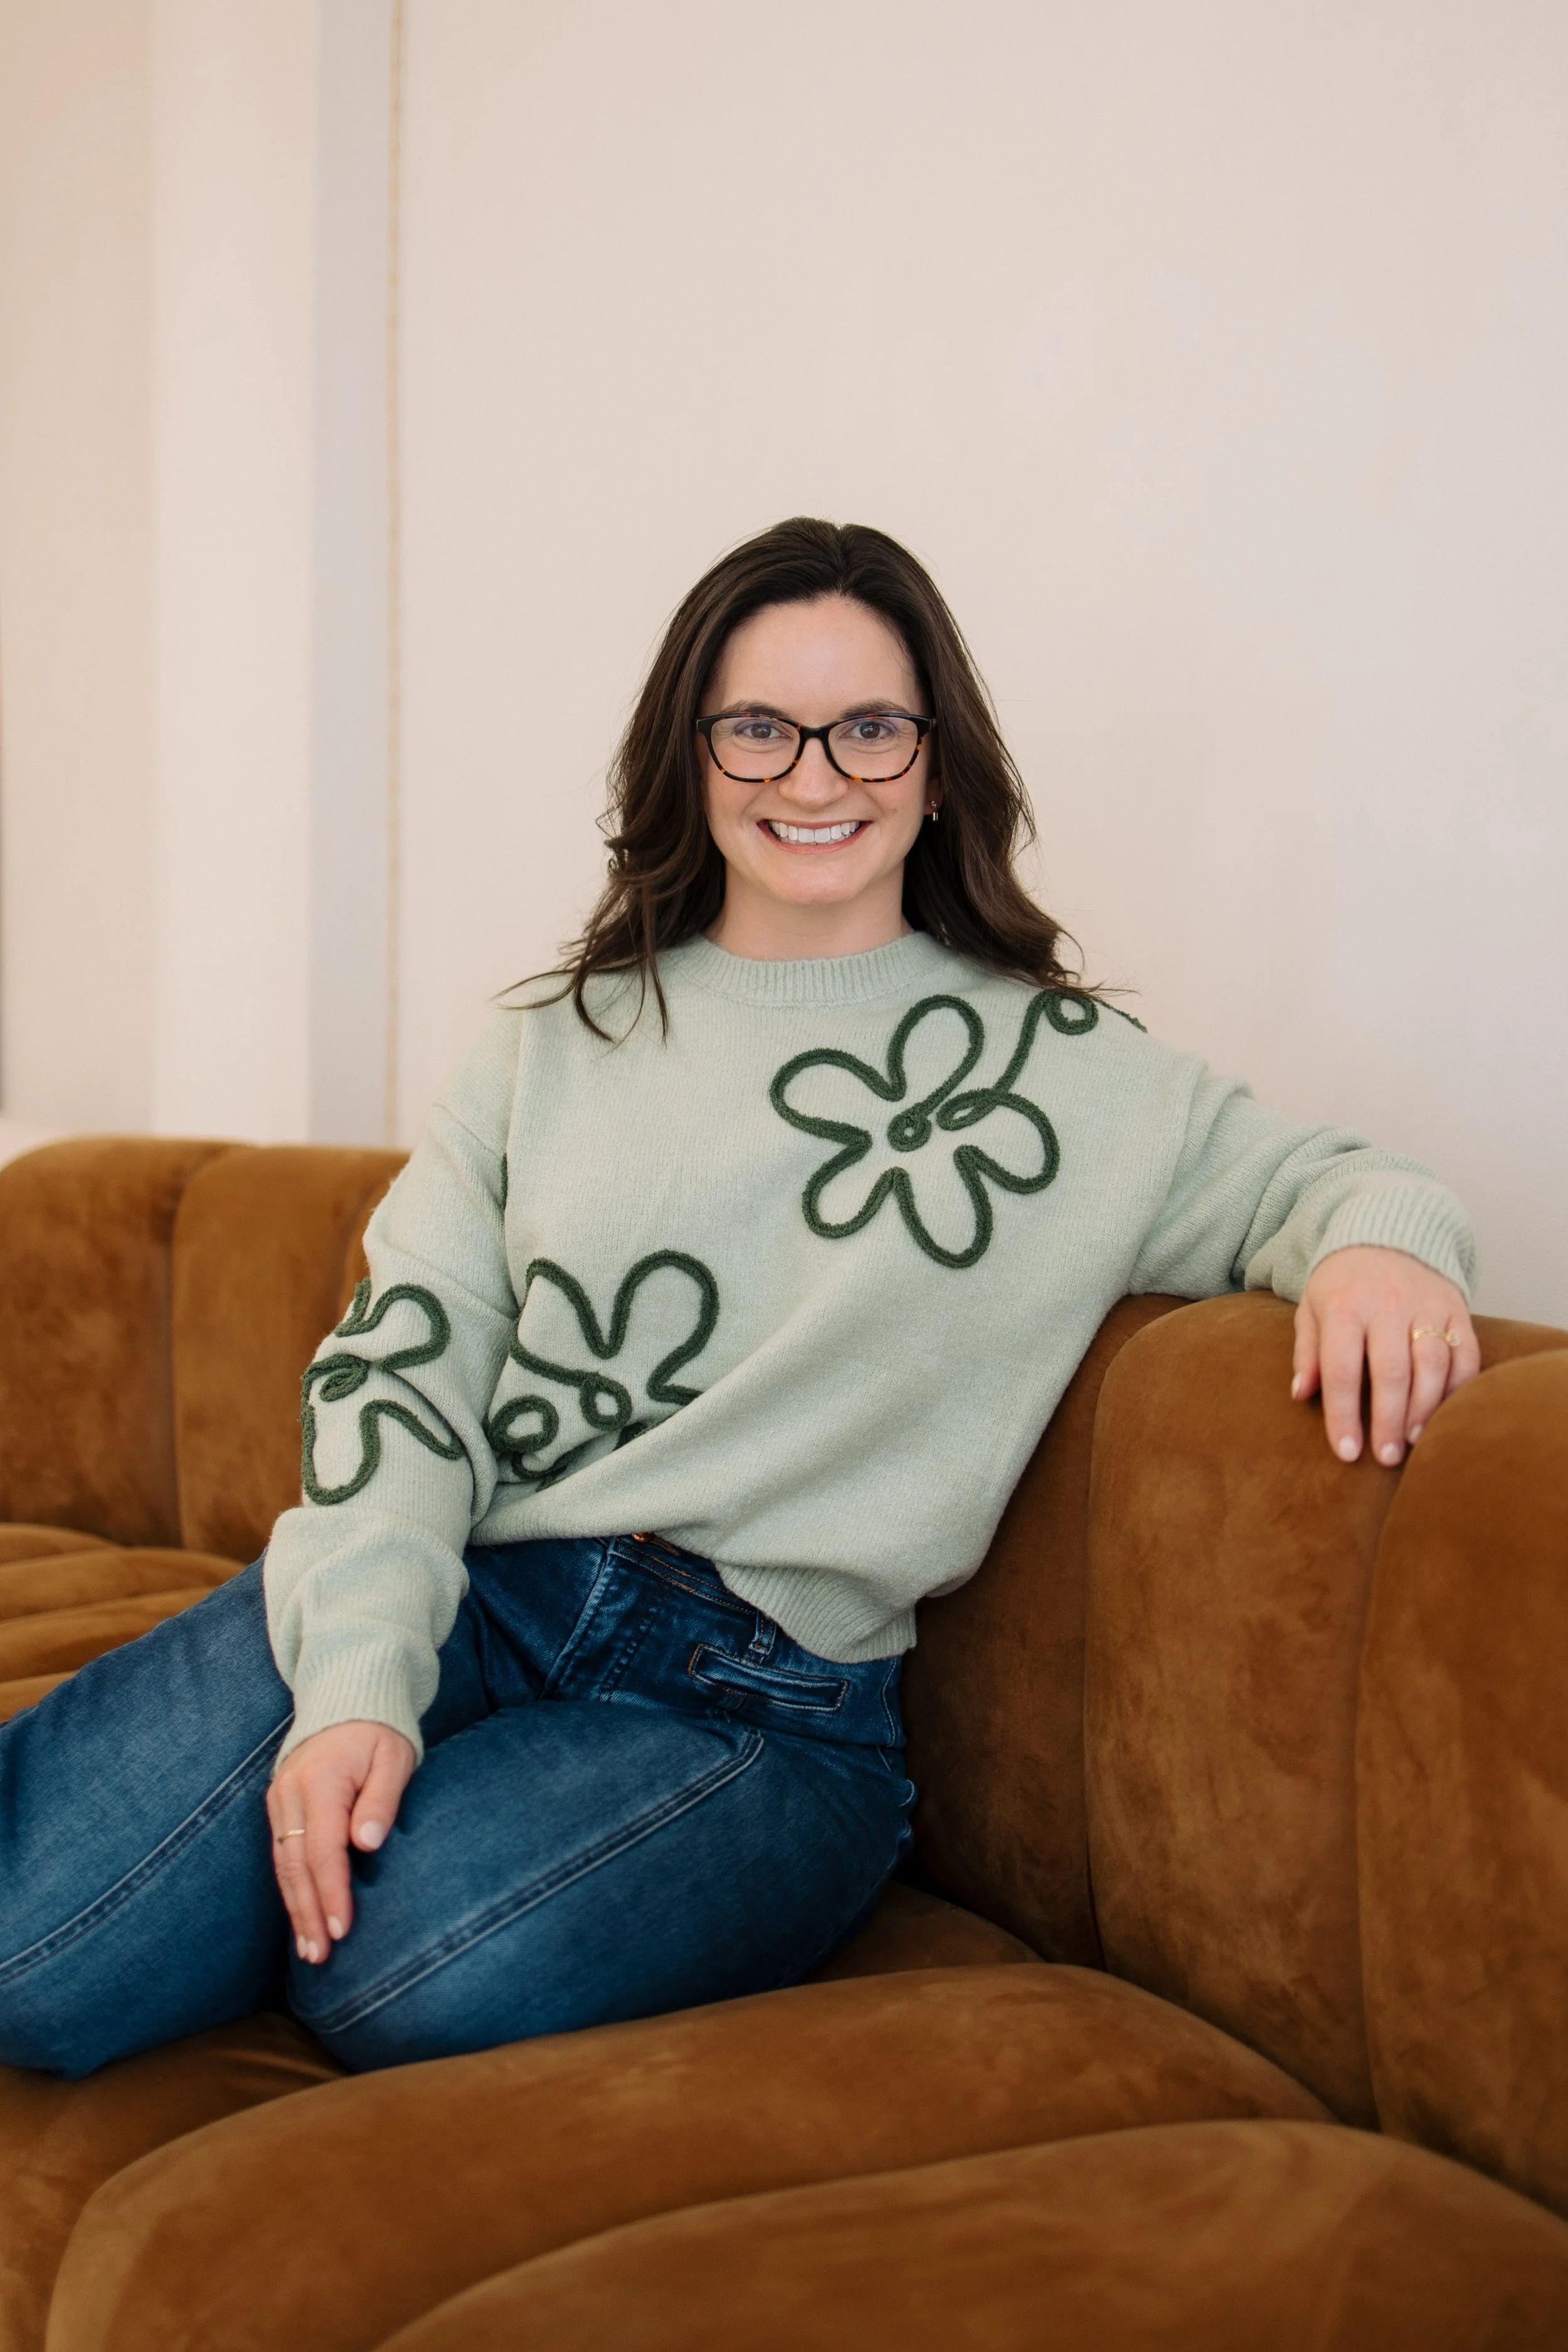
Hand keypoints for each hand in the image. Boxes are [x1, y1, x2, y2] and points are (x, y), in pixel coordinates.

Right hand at [266, 1719, 414, 1964]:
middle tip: (320, 1956)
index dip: (331, 1892)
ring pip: (283, 1864)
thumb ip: (381, 1800)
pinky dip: (291, 1887)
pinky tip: (302, 1915)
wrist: (347, 1700)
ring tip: (309, 1949)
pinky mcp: (279, 1805)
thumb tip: (367, 1843)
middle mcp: (291, 1792)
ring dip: (295, 1908)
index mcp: (320, 1780)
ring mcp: (279, 1799)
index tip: (342, 1929)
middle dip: (308, 1912)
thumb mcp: (394, 1758)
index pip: (323, 1848)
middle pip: (296, 1864)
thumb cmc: (379, 1732)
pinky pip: (282, 1853)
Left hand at [1293, 1245, 1479, 1467]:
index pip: (1341, 1369)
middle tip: (1385, 1457)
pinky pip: (1466, 1355)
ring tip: (1413, 1440)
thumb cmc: (1342, 1284)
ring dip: (1424, 1408)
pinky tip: (1443, 1415)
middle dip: (1388, 1420)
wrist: (1386, 1235)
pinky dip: (1458, 1389)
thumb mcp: (1311, 1308)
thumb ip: (1307, 1352)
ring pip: (1432, 1364)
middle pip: (1391, 1371)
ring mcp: (1427, 1306)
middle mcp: (1388, 1305)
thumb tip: (1300, 1394)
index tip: (1346, 1452)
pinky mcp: (1457, 1310)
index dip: (1343, 1414)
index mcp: (1344, 1306)